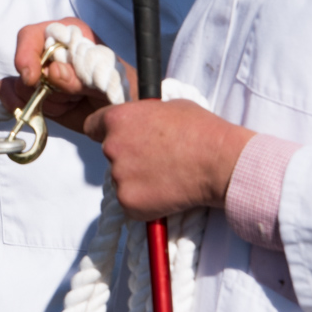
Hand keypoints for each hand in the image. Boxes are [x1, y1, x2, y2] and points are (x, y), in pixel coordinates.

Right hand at [0, 18, 123, 133]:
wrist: (120, 114)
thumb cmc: (119, 89)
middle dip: (40, 87)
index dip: (28, 54)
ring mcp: (41, 73)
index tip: (32, 79)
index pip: (35, 35)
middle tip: (69, 98)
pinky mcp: (34, 93)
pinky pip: (10, 94)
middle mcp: (51, 51)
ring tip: (69, 104)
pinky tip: (33, 112)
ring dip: (40, 101)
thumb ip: (81, 78)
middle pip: (23, 63)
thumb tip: (53, 72)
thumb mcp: (107, 83)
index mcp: (71, 35)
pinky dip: (16, 105)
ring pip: (18, 84)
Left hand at [83, 100, 253, 221]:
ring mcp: (118, 176)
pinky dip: (145, 203)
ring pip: (120, 180)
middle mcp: (111, 147)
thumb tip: (141, 122)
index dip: (105, 132)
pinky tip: (167, 193)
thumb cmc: (201, 130)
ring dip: (137, 181)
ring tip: (167, 176)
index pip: (91, 126)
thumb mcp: (167, 107)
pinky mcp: (129, 202)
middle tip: (155, 160)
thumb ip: (143, 115)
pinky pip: (131, 203)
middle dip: (127, 157)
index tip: (120, 139)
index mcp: (117, 119)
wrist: (220, 162)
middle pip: (109, 154)